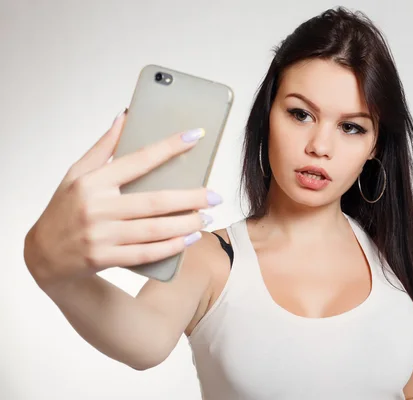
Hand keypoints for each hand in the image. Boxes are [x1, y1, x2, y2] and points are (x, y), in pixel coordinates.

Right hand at [24, 109, 220, 288]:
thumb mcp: (76, 173)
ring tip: (207, 217)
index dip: (169, 147)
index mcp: (92, 182)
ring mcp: (101, 235)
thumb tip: (125, 116)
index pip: (138, 159)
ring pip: (154, 229)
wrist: (43, 255)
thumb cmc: (64, 209)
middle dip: (190, 198)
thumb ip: (103, 147)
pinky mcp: (104, 258)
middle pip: (154, 201)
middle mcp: (97, 207)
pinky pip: (145, 253)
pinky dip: (171, 247)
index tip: (195, 136)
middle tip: (215, 196)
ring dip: (186, 224)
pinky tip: (189, 239)